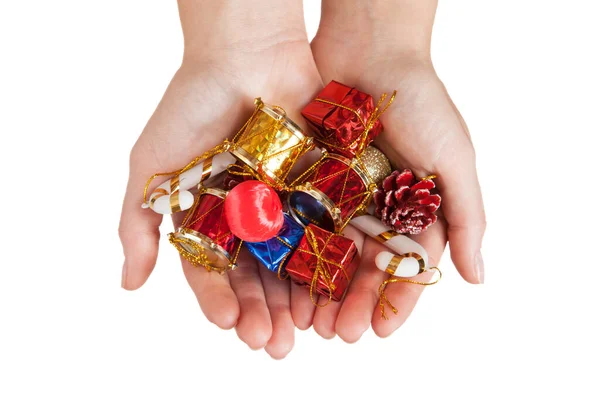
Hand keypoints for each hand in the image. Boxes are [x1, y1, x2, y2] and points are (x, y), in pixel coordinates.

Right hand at [119, 0, 322, 358]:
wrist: (244, 54)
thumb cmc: (190, 105)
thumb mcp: (150, 166)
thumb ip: (136, 224)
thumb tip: (129, 285)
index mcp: (211, 215)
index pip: (214, 270)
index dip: (220, 299)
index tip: (228, 324)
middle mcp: (251, 215)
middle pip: (260, 274)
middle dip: (264, 310)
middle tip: (271, 345)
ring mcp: (288, 203)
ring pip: (297, 261)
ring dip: (300, 299)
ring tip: (305, 332)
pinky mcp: (323, 187)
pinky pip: (330, 230)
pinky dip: (333, 262)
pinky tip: (335, 293)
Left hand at [297, 0, 485, 340]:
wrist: (371, 51)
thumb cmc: (422, 102)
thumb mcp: (455, 158)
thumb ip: (467, 217)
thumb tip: (478, 277)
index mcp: (415, 209)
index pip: (407, 267)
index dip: (395, 301)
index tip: (380, 330)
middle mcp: (378, 208)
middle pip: (364, 268)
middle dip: (353, 302)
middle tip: (339, 334)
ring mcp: (343, 196)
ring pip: (331, 253)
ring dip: (321, 288)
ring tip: (309, 320)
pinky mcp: (311, 180)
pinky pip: (303, 223)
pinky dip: (296, 252)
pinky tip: (285, 280)